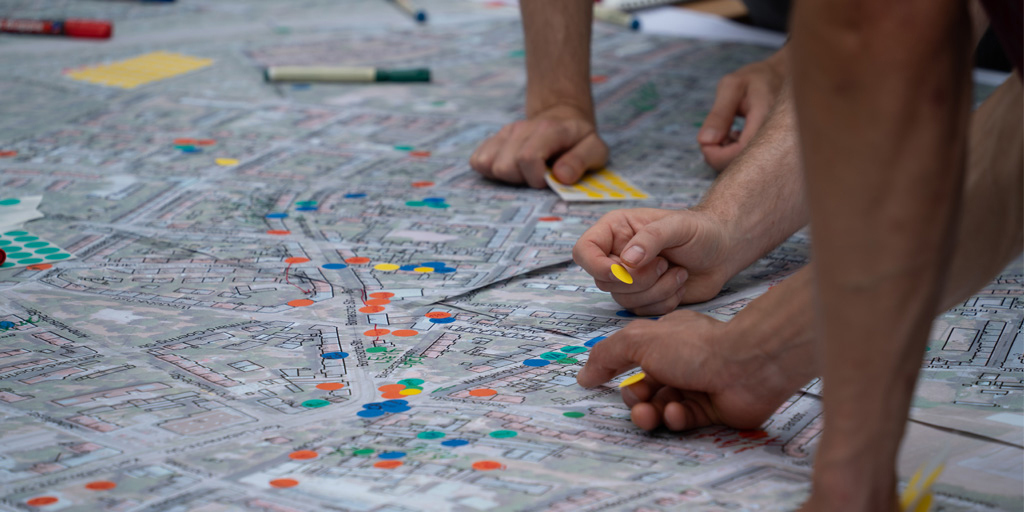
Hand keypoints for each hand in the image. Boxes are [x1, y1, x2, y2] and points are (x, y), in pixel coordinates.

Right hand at [469, 104, 607, 187]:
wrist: (562, 117)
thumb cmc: (579, 139)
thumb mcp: (595, 149)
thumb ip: (582, 161)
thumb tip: (561, 176)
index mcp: (549, 130)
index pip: (527, 157)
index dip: (536, 178)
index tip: (548, 180)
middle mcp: (523, 128)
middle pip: (505, 166)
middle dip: (521, 179)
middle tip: (539, 175)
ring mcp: (505, 132)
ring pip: (489, 165)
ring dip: (507, 176)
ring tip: (526, 171)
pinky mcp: (493, 139)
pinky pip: (478, 160)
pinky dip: (491, 170)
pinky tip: (512, 167)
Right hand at [572, 208, 736, 315]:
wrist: (723, 250)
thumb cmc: (700, 230)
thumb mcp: (677, 225)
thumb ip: (651, 239)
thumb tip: (627, 260)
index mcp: (615, 231)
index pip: (584, 251)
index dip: (597, 266)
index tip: (622, 270)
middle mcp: (616, 256)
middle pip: (604, 282)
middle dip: (639, 279)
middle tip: (665, 264)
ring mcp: (629, 279)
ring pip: (624, 300)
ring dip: (656, 290)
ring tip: (677, 271)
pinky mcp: (644, 298)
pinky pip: (642, 312)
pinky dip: (664, 301)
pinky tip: (678, 283)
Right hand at [576, 310, 800, 430]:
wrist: (746, 366)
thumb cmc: (692, 347)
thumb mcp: (639, 341)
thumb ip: (607, 355)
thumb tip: (584, 375)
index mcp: (665, 339)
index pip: (633, 358)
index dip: (617, 373)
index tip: (600, 384)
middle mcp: (681, 361)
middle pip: (646, 388)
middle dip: (636, 399)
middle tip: (639, 404)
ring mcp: (698, 386)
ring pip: (662, 406)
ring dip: (653, 412)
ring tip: (654, 414)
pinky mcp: (713, 410)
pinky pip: (685, 420)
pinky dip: (678, 418)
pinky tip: (679, 413)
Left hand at [697, 46, 787, 171]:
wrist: (783, 77)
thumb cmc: (756, 78)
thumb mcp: (732, 86)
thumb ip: (718, 113)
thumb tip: (704, 141)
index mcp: (766, 120)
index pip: (738, 154)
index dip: (715, 154)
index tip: (704, 140)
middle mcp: (774, 138)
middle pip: (741, 167)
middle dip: (719, 155)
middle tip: (715, 133)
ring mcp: (775, 146)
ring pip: (744, 167)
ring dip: (726, 153)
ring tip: (727, 131)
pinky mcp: (771, 150)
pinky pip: (750, 162)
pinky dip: (734, 153)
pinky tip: (736, 136)